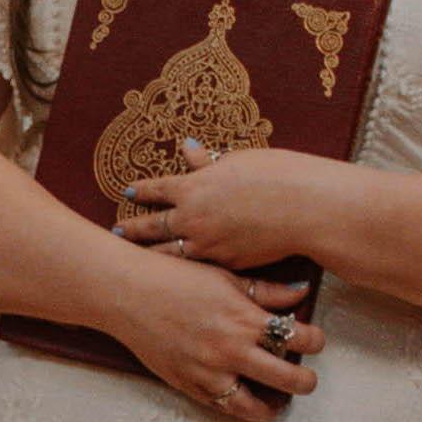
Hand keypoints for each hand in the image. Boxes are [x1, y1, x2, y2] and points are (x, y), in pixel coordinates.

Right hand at [111, 244, 321, 421]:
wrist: (126, 294)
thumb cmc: (175, 278)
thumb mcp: (225, 277)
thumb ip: (267, 291)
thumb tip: (302, 292)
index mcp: (244, 320)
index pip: (299, 339)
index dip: (315, 341)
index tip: (315, 340)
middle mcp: (231, 351)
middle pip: (287, 380)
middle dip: (305, 382)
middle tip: (306, 380)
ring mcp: (208, 373)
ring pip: (253, 407)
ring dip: (272, 406)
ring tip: (277, 401)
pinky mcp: (188, 385)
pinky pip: (221, 407)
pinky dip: (238, 407)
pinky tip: (244, 398)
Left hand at [117, 144, 336, 274]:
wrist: (304, 208)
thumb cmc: (277, 175)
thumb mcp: (238, 161)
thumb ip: (208, 163)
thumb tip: (187, 149)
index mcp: (194, 187)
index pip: (157, 189)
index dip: (141, 191)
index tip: (128, 192)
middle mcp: (194, 219)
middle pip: (153, 226)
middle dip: (133, 229)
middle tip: (117, 233)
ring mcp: (208, 245)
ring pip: (170, 253)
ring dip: (152, 254)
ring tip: (137, 258)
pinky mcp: (227, 264)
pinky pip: (197, 267)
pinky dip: (182, 269)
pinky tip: (174, 273)